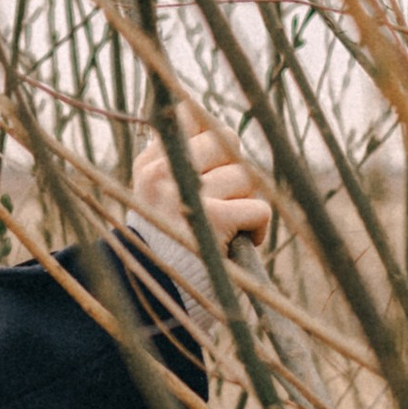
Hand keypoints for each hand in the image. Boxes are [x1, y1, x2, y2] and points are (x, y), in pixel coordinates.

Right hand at [130, 104, 271, 259]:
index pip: (188, 115)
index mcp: (148, 165)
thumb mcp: (157, 195)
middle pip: (226, 139)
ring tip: (225, 228)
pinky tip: (239, 243)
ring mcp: (185, 195)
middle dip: (236, 168)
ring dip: (246, 203)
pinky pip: (258, 208)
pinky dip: (257, 229)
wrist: (159, 296)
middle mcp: (160, 174)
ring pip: (245, 176)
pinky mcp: (213, 220)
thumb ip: (176, 158)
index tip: (213, 160)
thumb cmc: (168, 245)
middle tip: (224, 200)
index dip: (212, 132)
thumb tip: (197, 111)